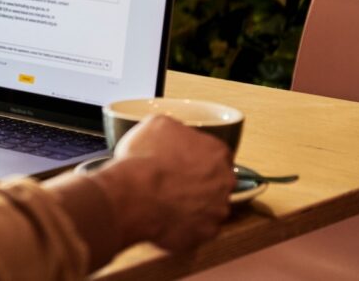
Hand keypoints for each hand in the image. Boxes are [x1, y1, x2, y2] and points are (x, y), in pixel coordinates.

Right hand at [92, 115, 234, 251]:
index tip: (182, 160)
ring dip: (193, 204)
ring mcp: (217, 210)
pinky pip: (197, 228)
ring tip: (166, 201)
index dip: (197, 157)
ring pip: (208, 206)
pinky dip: (184, 224)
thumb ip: (175, 128)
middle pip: (217, 181)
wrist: (133, 196)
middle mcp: (225, 181)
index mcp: (217, 152)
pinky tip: (165, 217)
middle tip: (173, 181)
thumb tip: (174, 133)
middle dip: (199, 181)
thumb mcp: (155, 124)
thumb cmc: (144, 159)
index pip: (216, 154)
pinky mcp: (205, 233)